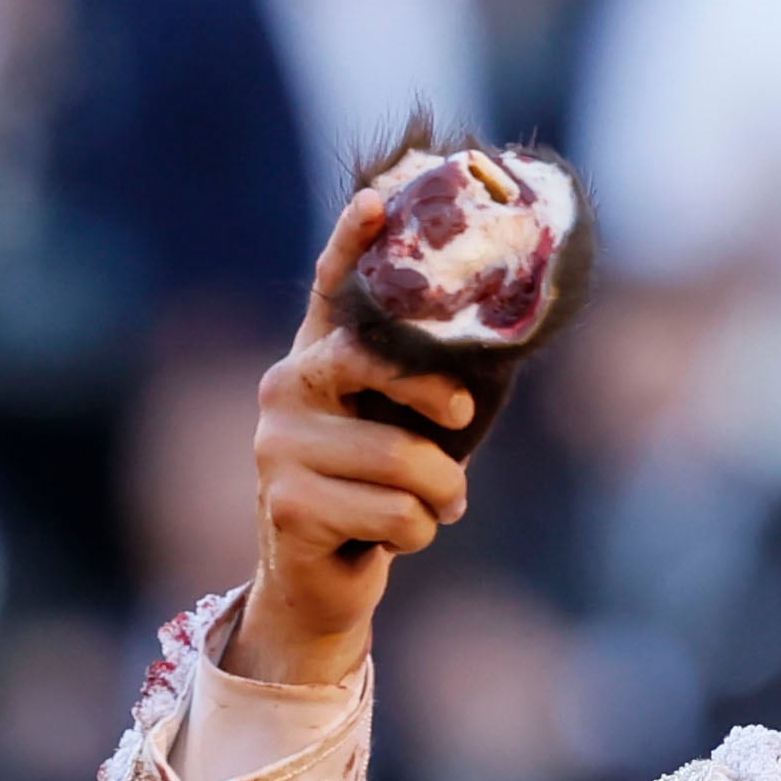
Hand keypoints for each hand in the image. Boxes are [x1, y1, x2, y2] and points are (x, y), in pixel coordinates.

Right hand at [224, 190, 473, 684]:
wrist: (324, 578)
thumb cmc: (383, 489)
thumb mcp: (410, 427)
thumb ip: (433, 385)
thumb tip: (504, 345)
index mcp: (319, 356)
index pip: (331, 286)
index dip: (353, 242)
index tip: (376, 202)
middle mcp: (286, 386)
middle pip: (375, 364)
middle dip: (435, 398)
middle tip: (460, 417)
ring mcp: (276, 444)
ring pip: (402, 458)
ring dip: (439, 495)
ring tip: (432, 505)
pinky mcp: (286, 503)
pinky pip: (395, 513)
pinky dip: (418, 532)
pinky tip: (393, 535)